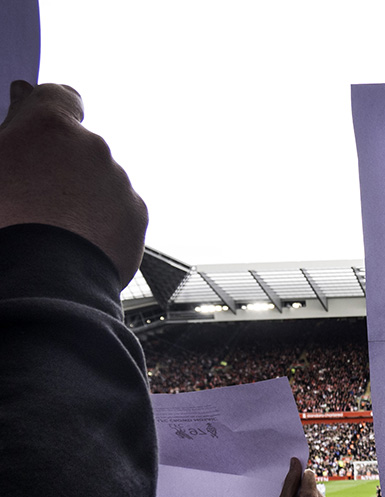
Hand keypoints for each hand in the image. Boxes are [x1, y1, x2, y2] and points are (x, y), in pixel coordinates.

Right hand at [0, 81, 146, 285]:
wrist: (41, 280)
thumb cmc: (5, 219)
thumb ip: (13, 123)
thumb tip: (24, 93)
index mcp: (51, 127)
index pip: (61, 96)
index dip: (50, 109)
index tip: (42, 127)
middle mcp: (93, 148)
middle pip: (79, 147)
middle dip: (62, 163)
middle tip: (34, 195)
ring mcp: (119, 183)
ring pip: (100, 180)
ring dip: (82, 195)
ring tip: (54, 226)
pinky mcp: (137, 216)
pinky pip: (118, 210)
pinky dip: (102, 221)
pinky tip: (76, 242)